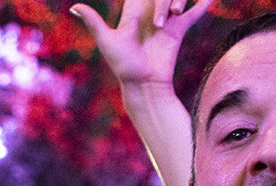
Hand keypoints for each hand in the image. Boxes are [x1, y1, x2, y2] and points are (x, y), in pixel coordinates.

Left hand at [70, 0, 212, 88]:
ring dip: (180, 0)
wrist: (144, 85)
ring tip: (174, 14)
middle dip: (163, 0)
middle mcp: (150, 15)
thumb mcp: (107, 41)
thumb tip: (73, 6)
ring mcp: (166, 23)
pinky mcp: (178, 32)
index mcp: (133, 14)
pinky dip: (202, 5)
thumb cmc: (123, 66)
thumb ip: (94, 22)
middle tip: (160, 21)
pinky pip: (193, 15)